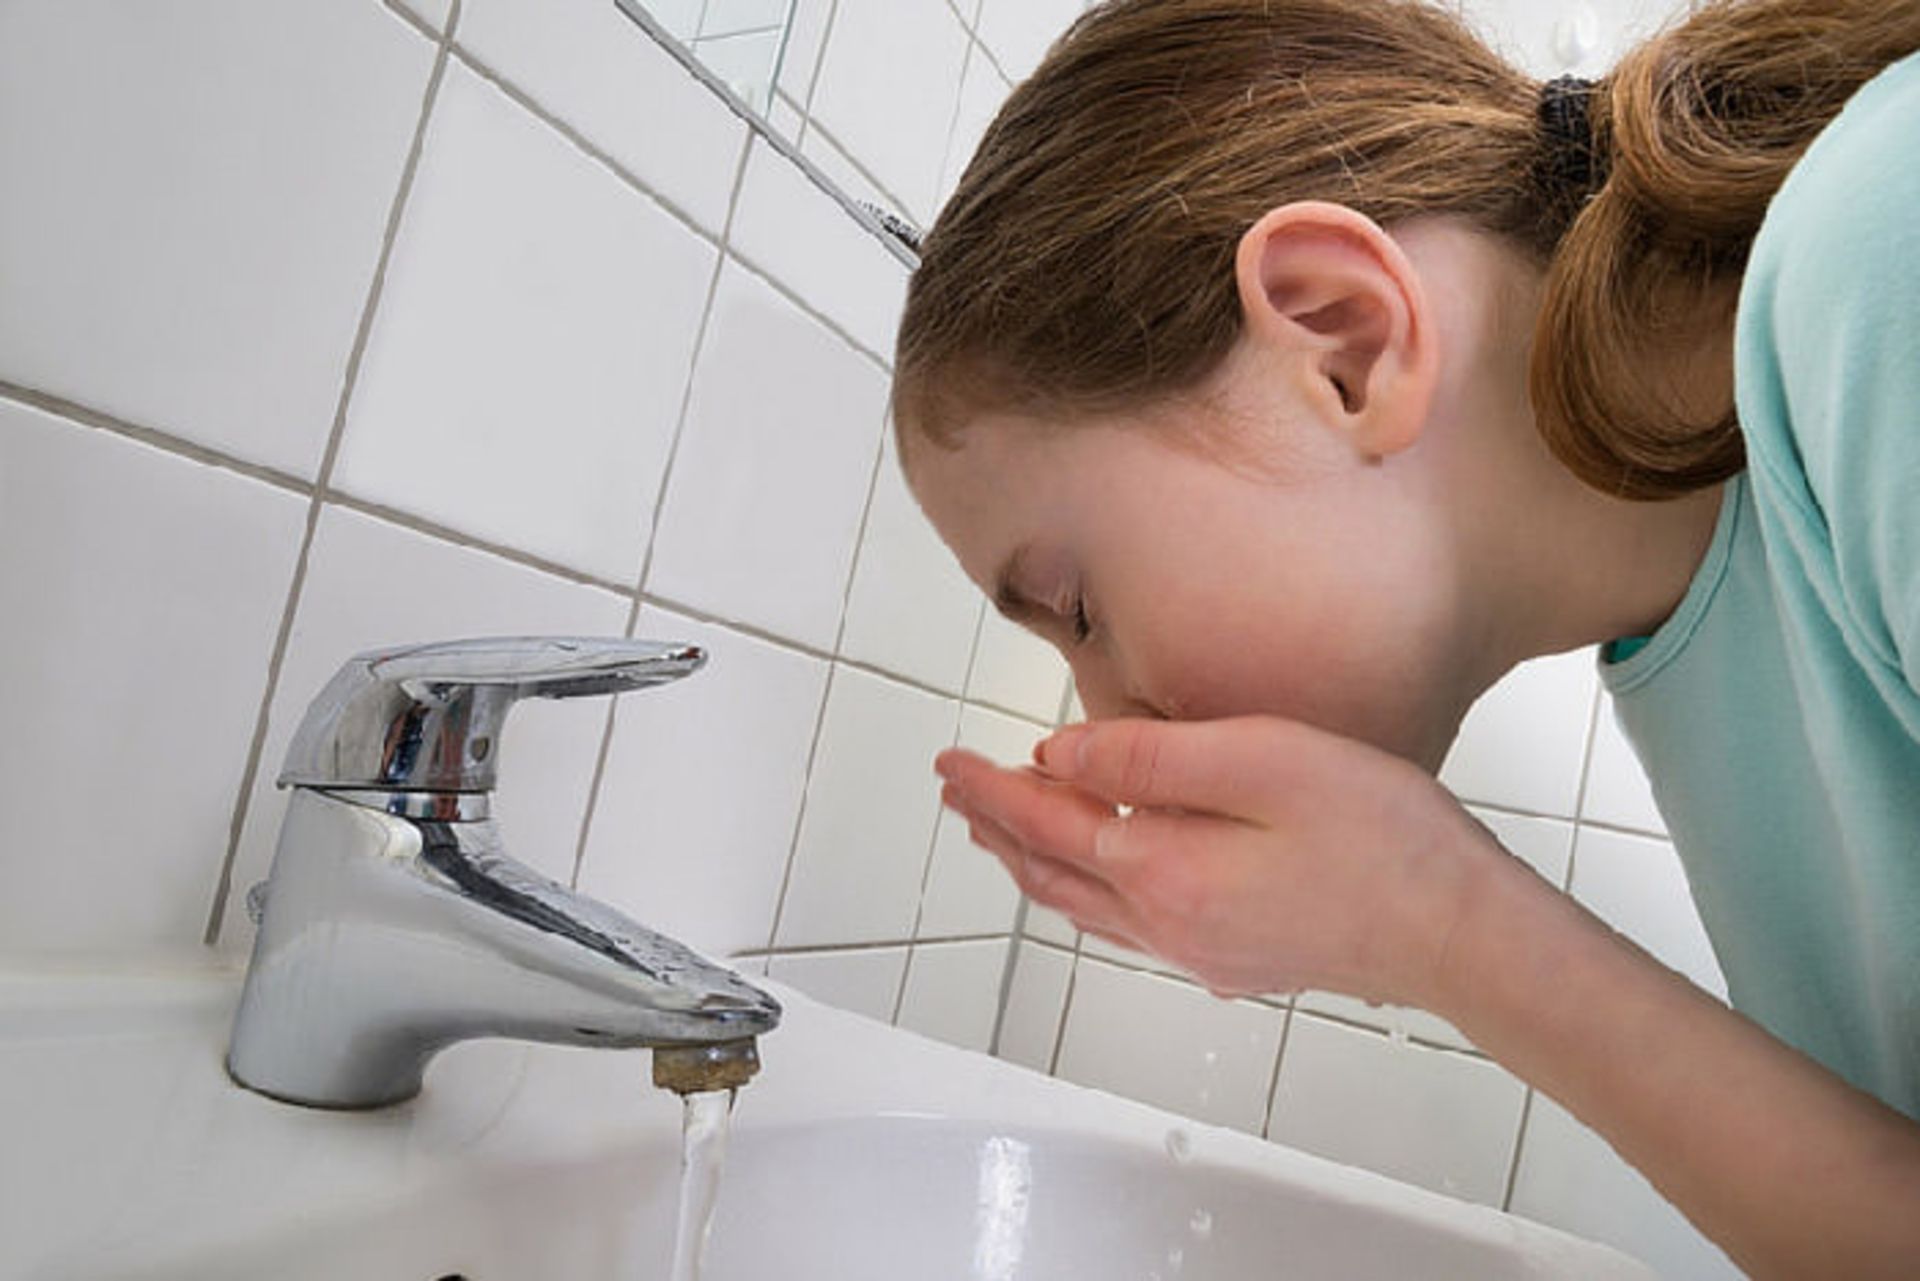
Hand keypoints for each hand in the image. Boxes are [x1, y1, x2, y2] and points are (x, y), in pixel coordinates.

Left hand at [935, 715, 1508, 1009]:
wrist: (1461, 932)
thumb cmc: (1381, 835)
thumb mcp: (1264, 761)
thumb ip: (1150, 760)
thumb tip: (1057, 758)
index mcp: (1164, 870)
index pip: (1047, 822)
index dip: (992, 788)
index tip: (949, 759)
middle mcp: (1167, 925)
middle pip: (1051, 871)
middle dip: (994, 826)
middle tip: (955, 790)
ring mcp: (1200, 952)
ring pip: (1082, 907)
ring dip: (1030, 863)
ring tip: (996, 831)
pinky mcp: (1235, 959)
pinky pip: (1125, 926)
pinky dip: (1082, 892)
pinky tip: (1091, 878)